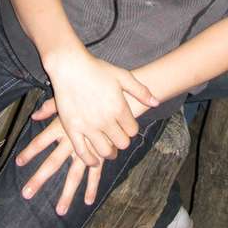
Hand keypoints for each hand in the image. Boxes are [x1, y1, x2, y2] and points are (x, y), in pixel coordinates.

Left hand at [16, 108, 111, 213]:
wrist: (119, 99)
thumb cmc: (92, 95)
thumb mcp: (70, 98)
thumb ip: (51, 107)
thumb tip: (34, 115)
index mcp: (63, 126)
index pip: (42, 141)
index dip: (30, 151)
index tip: (19, 162)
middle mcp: (72, 142)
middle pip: (52, 163)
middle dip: (39, 178)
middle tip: (26, 193)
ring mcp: (87, 151)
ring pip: (74, 175)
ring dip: (66, 193)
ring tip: (59, 210)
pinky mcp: (102, 155)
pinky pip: (96, 174)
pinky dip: (92, 187)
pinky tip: (87, 201)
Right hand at [44, 49, 158, 165]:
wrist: (70, 67)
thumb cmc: (97, 69)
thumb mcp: (123, 76)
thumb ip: (140, 91)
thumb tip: (156, 103)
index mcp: (119, 107)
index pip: (132, 130)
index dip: (131, 129)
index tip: (126, 126)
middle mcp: (105, 120)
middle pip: (121, 143)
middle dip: (122, 141)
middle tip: (118, 137)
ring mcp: (88, 126)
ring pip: (105, 151)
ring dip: (109, 153)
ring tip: (109, 150)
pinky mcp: (73, 129)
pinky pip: (83, 152)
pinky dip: (90, 160)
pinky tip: (94, 161)